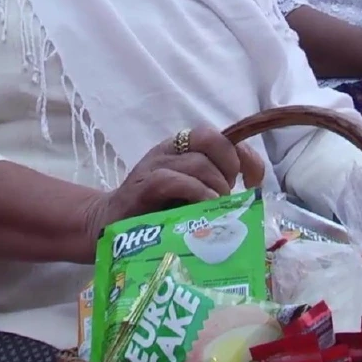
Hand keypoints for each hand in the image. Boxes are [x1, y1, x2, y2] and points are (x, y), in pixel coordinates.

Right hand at [85, 127, 265, 234]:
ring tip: (216, 209)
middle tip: (227, 196)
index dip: (245, 155)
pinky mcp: (143, 185)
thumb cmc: (153, 213)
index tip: (254, 180)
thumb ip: (213, 188)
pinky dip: (196, 194)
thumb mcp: (188, 196)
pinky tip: (203, 209)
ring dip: (216, 187)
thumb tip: (249, 197)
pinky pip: (174, 180)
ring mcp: (154, 165)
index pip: (221, 136)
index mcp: (182, 149)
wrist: (107, 225)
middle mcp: (169, 150)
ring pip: (198, 162)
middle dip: (230, 167)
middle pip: (213, 139)